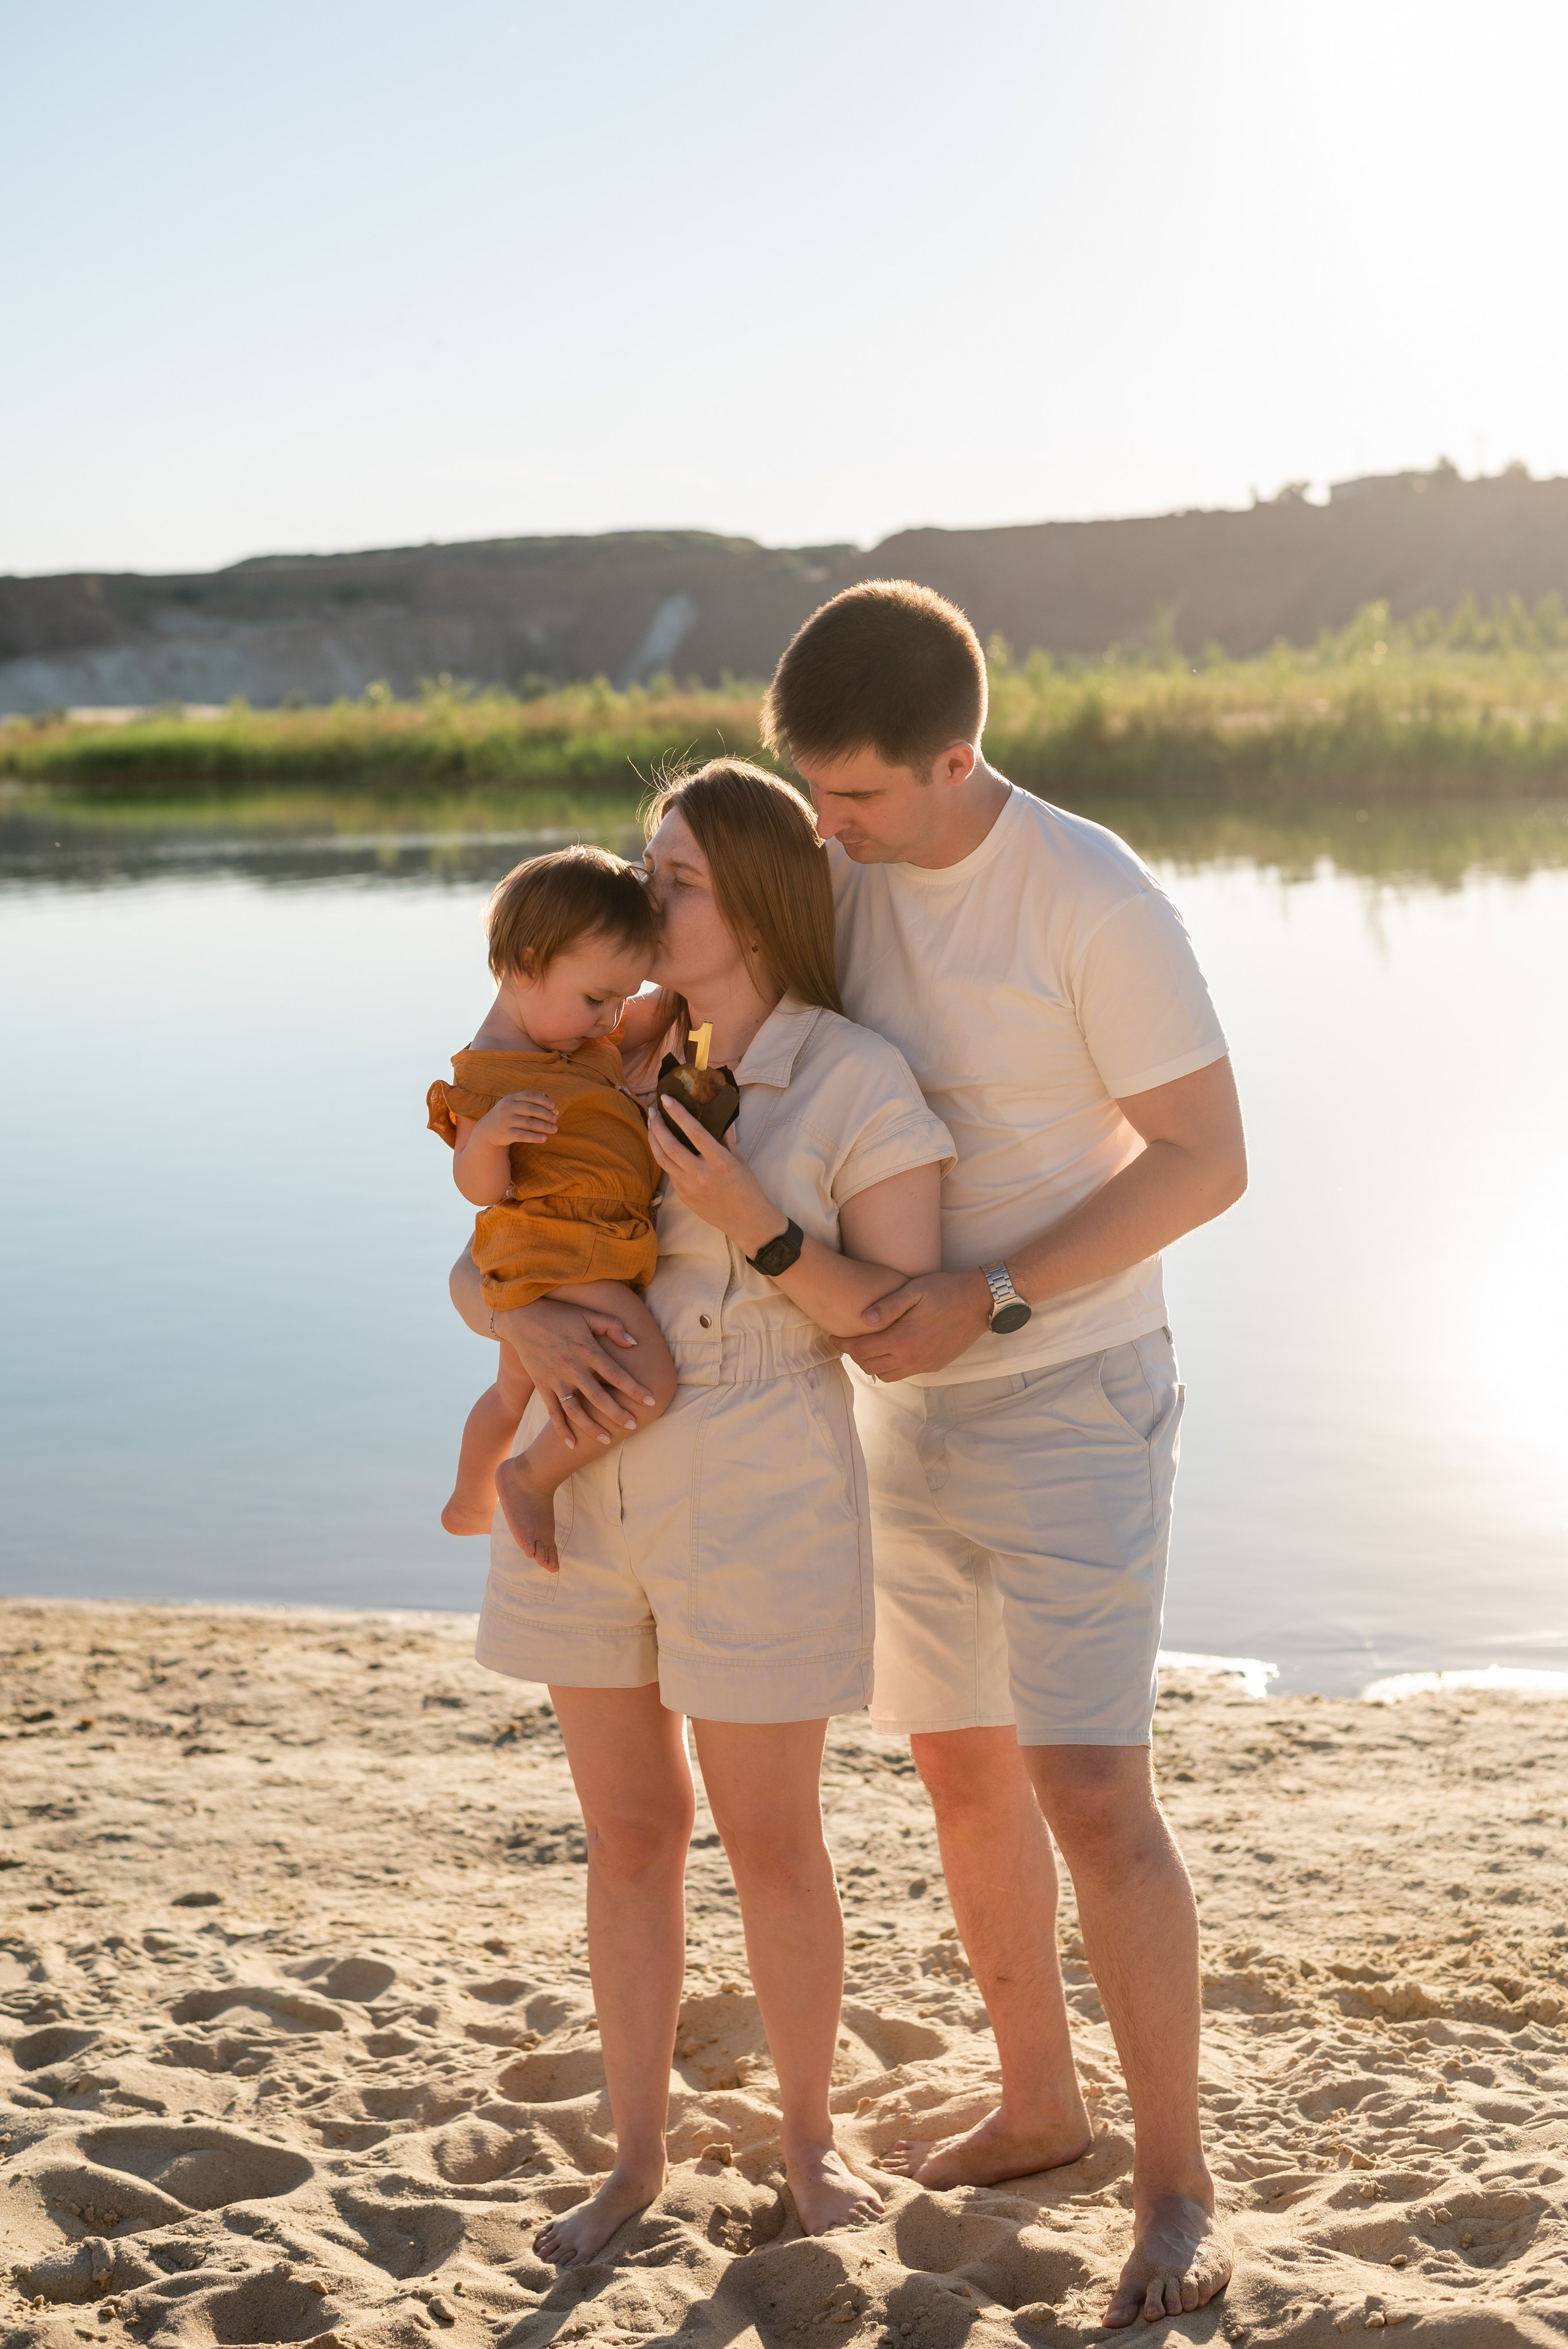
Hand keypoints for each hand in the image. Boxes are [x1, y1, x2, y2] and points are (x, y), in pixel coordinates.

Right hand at [476, 1091, 558, 1146]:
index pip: (529, 1096)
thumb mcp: (512, 1106)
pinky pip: (523, 1135)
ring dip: (544, 1126)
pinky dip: (535, 1137)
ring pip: (529, 1123)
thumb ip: (527, 1104)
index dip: (543, 1100)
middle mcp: (507, 1108)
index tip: (553, 1106)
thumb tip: (550, 1107)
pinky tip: (544, 1139)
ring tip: (554, 1129)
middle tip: (556, 1119)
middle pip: (531, 1109)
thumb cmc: (506, 1117)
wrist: (486, 1131)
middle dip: (546, 1114)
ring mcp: (506, 1121)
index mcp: (511, 1099)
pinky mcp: (506, 1134)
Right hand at [495, 1297, 655, 1446]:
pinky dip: (561, 1429)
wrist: (521, 1318)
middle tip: (633, 1425)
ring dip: (591, 1427)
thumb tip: (634, 1343)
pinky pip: (553, 1412)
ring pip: (576, 1410)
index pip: (616, 1374)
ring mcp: (556, 1379)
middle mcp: (573, 1368)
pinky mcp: (542, 1386)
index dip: (634, 1389)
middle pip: (599, 1397)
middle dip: (617, 1413)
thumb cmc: (559, 1315)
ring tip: (606, 1440)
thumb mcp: (588, 1315)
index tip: (651, 1401)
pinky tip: (572, 1444)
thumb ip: (613, 1327)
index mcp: (587, 1350)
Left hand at [646, 1095, 780, 1251]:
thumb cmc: (747, 1188)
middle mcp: (701, 1174)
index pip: (694, 1132)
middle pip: (670, 1146)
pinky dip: (664, 1157)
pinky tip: (662, 1146)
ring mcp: (689, 1187)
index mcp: (720, 1162)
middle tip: (652, 1111)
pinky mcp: (683, 1197)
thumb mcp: (739, 1160)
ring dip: (653, 1140)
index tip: (666, 1099)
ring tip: (651, 1125)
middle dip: (657, 1125)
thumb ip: (725, 1137)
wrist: (747, 1221)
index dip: (678, 1114)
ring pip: (662, 1159)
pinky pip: (669, 1172)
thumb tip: (717, 1113)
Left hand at [840, 1268, 991, 1379]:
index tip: (833, 1336)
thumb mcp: (915, 1290)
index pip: (861, 1349)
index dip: (843, 1344)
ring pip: (886, 1375)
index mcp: (903, 1339)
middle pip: (869, 1366)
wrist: (979, 1302)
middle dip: (854, 1355)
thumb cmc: (945, 1290)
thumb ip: (888, 1305)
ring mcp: (924, 1364)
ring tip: (868, 1347)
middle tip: (848, 1340)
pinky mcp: (934, 1365)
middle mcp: (912, 1357)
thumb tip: (862, 1318)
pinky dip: (891, 1367)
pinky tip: (891, 1351)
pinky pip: (904, 1374)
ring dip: (872, 1364)